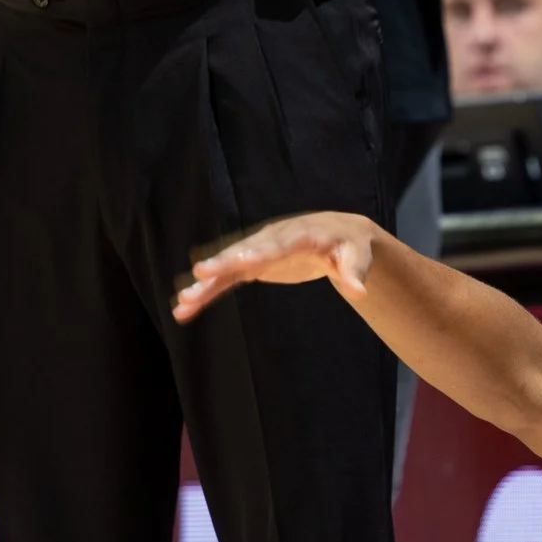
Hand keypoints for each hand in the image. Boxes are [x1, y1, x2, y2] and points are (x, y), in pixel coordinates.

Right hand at [174, 212, 377, 321]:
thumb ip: (353, 272)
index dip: (258, 252)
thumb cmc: (349, 245)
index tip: (239, 262)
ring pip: (228, 267)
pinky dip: (207, 292)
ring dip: (206, 283)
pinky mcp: (252, 265)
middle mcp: (272, 239)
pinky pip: (226, 279)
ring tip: (184, 301)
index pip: (277, 244)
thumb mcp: (357, 256)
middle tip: (200, 274)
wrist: (337, 234)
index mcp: (299, 235)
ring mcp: (258, 251)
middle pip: (244, 251)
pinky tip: (186, 308)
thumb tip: (357, 291)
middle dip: (222, 263)